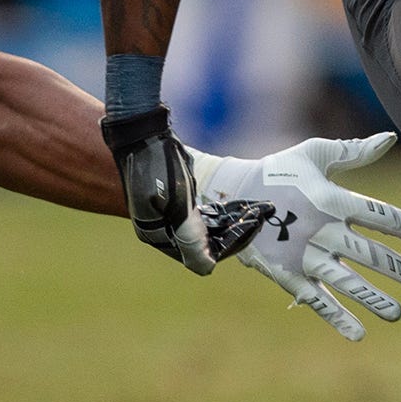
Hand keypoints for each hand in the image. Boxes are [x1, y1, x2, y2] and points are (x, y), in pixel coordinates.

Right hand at [102, 105, 265, 274]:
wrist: (141, 134)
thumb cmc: (157, 167)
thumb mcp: (175, 202)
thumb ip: (190, 235)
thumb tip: (207, 267)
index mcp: (158, 236)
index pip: (200, 257)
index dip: (228, 246)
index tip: (251, 228)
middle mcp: (163, 232)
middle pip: (205, 246)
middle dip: (234, 234)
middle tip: (259, 217)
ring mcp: (169, 218)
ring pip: (207, 232)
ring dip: (232, 224)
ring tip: (256, 210)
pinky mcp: (176, 204)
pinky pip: (203, 218)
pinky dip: (222, 214)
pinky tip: (240, 206)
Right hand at [193, 133, 400, 340]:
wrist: (230, 195)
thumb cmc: (279, 171)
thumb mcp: (314, 154)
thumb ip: (353, 151)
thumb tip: (390, 138)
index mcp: (332, 198)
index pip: (382, 215)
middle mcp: (323, 229)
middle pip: (371, 253)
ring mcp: (304, 254)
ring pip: (347, 281)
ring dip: (375, 299)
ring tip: (399, 313)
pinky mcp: (287, 274)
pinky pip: (316, 299)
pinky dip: (336, 316)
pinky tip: (358, 333)